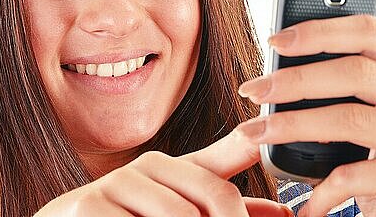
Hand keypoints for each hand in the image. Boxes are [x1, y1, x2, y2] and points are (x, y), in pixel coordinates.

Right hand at [33, 128, 291, 216]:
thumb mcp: (179, 212)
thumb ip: (225, 206)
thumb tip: (286, 215)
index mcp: (172, 165)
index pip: (226, 169)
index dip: (251, 180)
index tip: (282, 199)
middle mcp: (148, 166)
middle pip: (216, 200)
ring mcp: (118, 184)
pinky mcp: (90, 207)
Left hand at [236, 15, 375, 216]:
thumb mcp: (370, 110)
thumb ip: (341, 83)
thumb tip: (275, 71)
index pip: (368, 31)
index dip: (318, 31)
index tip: (275, 41)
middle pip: (356, 72)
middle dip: (294, 80)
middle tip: (253, 91)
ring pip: (349, 119)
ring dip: (291, 125)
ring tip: (255, 134)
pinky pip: (352, 174)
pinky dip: (320, 187)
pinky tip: (304, 199)